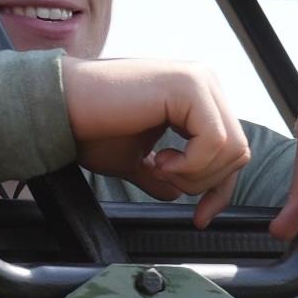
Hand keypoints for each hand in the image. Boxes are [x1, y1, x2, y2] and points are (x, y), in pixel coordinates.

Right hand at [57, 57, 254, 225]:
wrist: (59, 108)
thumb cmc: (90, 128)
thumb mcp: (136, 159)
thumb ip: (164, 173)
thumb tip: (182, 194)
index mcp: (193, 95)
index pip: (230, 148)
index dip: (219, 190)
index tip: (199, 218)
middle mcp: (202, 81)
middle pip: (237, 151)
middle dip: (204, 182)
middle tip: (160, 176)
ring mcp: (198, 80)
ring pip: (231, 148)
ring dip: (193, 173)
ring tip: (155, 166)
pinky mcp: (189, 85)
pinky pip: (215, 141)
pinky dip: (190, 164)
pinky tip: (158, 159)